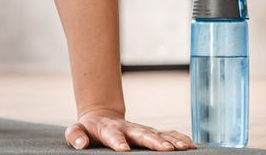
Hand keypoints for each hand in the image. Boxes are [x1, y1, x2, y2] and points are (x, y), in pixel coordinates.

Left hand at [65, 108, 195, 150]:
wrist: (101, 116)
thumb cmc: (88, 128)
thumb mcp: (76, 130)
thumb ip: (75, 135)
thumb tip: (81, 143)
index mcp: (108, 129)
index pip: (113, 135)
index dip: (118, 141)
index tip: (123, 150)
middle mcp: (128, 128)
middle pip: (141, 133)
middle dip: (153, 141)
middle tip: (165, 149)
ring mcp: (140, 129)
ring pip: (157, 133)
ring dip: (170, 140)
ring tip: (183, 148)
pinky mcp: (149, 132)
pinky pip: (166, 134)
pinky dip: (178, 138)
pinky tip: (190, 145)